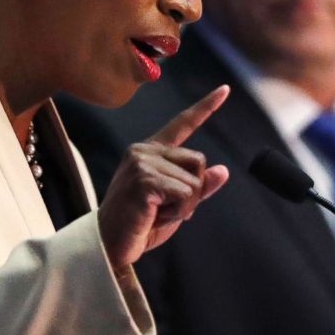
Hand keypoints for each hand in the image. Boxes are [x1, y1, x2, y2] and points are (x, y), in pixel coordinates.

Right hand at [97, 85, 230, 268]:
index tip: (225, 89)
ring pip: (195, 181)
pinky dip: (179, 212)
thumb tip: (223, 170)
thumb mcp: (175, 203)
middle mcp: (144, 150)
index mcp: (150, 150)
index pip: (182, 124)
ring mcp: (142, 163)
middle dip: (193, 191)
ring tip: (157, 213)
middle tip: (166, 208)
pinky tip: (155, 216)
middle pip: (199, 161)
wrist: (108, 245)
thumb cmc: (140, 224)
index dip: (206, 106)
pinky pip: (186, 194)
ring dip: (185, 206)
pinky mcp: (143, 180)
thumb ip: (197, 186)